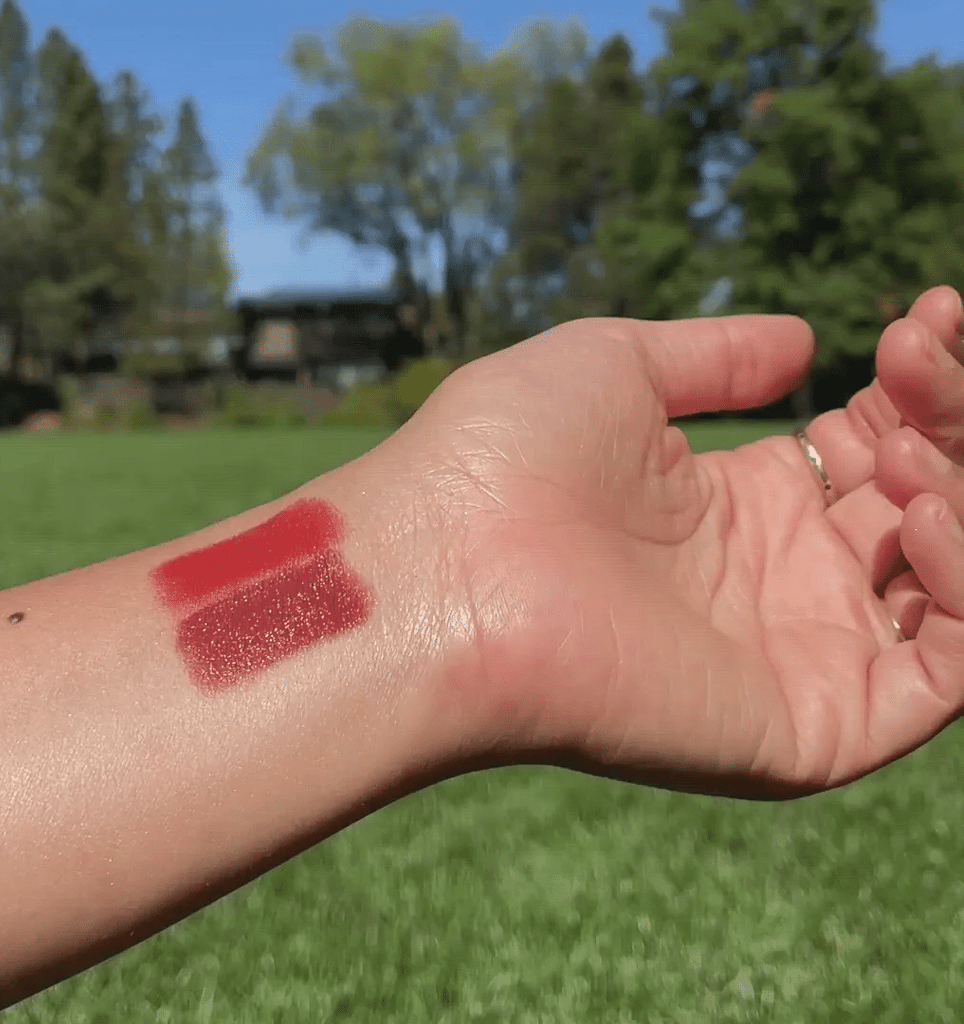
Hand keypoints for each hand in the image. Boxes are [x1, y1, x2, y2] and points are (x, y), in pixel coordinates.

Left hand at [397, 307, 963, 798]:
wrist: (443, 565)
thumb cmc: (503, 456)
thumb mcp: (616, 364)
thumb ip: (715, 357)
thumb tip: (806, 342)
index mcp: (734, 504)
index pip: (867, 453)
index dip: (911, 391)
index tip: (924, 322)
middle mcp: (772, 581)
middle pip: (917, 508)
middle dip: (946, 429)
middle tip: (921, 360)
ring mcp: (793, 656)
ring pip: (948, 591)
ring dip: (961, 506)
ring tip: (913, 451)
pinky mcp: (807, 727)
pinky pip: (945, 680)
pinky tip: (924, 516)